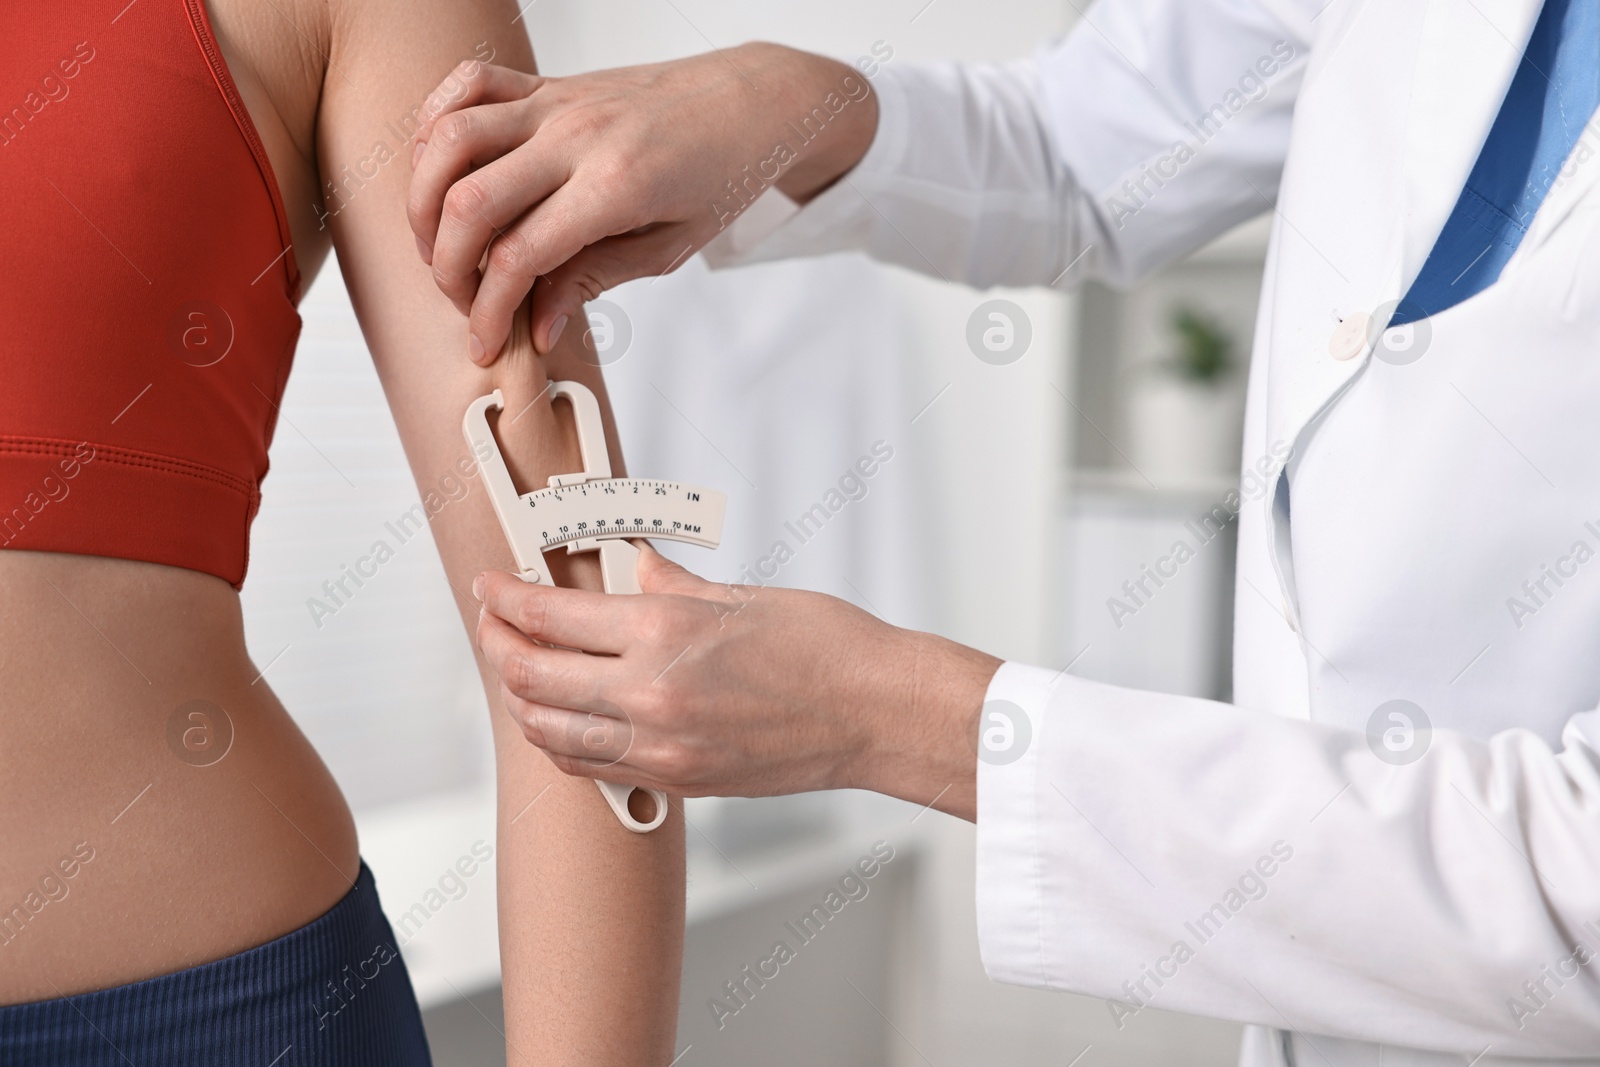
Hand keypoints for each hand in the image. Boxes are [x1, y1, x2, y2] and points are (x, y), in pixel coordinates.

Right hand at [407, 43, 878, 364]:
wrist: (752, 100)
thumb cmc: (722, 172)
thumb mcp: (670, 247)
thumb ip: (595, 279)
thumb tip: (537, 324)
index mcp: (616, 186)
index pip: (519, 256)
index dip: (490, 312)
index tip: (486, 344)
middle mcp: (577, 137)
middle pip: (468, 203)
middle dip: (447, 268)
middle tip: (463, 303)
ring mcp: (556, 102)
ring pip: (450, 140)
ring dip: (424, 203)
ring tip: (439, 246)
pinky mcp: (547, 82)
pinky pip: (467, 86)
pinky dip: (433, 127)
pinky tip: (436, 172)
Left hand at [471, 545, 998, 819]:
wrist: (877, 713)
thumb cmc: (826, 647)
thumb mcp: (738, 596)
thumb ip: (668, 584)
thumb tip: (630, 562)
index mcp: (665, 630)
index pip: (551, 616)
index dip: (505, 599)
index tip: (490, 587)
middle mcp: (651, 694)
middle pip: (532, 677)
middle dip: (499, 645)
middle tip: (495, 624)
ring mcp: (663, 748)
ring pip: (550, 733)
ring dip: (521, 701)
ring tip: (519, 674)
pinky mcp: (679, 782)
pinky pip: (593, 766)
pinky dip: (561, 742)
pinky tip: (562, 721)